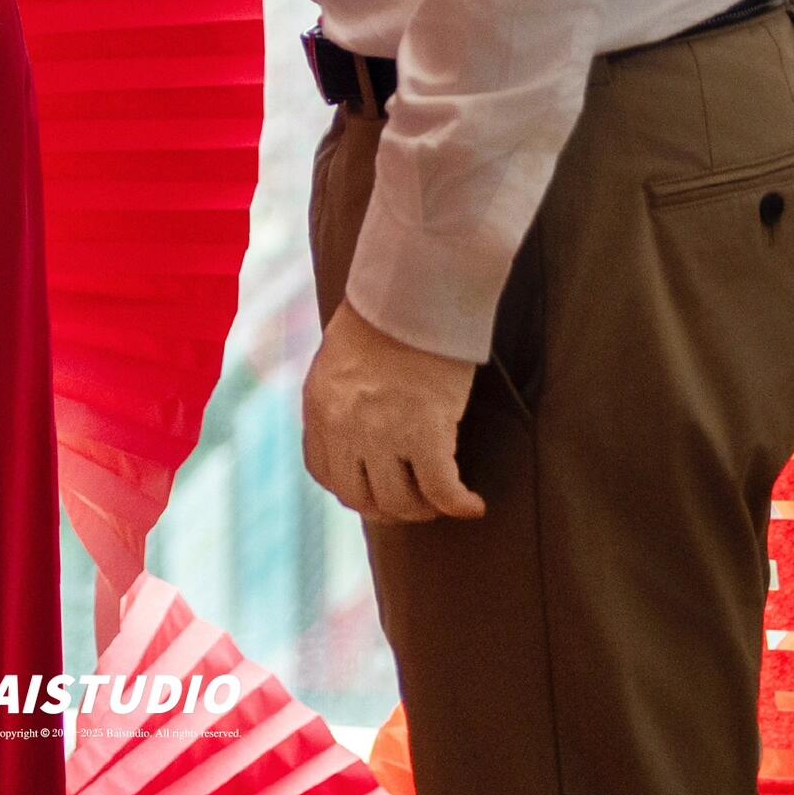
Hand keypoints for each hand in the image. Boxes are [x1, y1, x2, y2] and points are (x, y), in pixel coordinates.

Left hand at [302, 299, 483, 524]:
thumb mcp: (340, 356)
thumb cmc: (386, 311)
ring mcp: (383, 432)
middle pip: (361, 497)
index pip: (324, 471)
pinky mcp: (427, 432)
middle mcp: (345, 425)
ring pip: (401, 502)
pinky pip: (442, 491)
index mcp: (320, 403)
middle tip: (415, 499)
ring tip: (442, 497)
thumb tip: (356, 434)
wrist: (415, 286)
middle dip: (389, 507)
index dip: (353, 488)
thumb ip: (340, 397)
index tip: (376, 487)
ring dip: (423, 508)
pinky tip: (473, 505)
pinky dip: (459, 505)